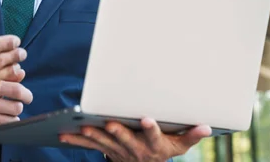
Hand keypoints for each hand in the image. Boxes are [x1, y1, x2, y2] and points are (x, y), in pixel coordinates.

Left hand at [59, 118, 211, 161]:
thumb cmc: (163, 150)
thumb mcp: (179, 145)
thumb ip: (191, 135)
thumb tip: (207, 126)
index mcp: (154, 146)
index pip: (154, 136)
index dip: (151, 129)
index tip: (146, 119)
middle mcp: (136, 149)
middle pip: (125, 140)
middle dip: (117, 132)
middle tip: (108, 122)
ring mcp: (118, 151)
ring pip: (104, 143)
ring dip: (93, 136)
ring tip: (83, 127)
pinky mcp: (105, 150)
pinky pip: (89, 146)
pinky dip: (76, 140)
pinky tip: (63, 135)